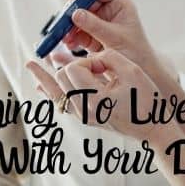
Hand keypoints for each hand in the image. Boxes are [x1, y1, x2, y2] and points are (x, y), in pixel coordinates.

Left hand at [27, 50, 166, 141]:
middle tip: (95, 66)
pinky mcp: (85, 118)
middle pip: (61, 78)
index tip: (103, 64)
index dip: (86, 60)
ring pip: (54, 93)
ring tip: (31, 65)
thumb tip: (91, 58)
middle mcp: (84, 110)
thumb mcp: (132, 70)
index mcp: (94, 99)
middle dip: (73, 65)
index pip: (73, 69)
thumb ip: (108, 57)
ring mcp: (83, 116)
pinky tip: (41, 85)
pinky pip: (61, 104)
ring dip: (45, 77)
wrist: (153, 128)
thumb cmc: (147, 100)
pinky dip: (51, 92)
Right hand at [61, 0, 159, 74]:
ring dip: (69, 26)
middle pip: (85, 2)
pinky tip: (70, 44)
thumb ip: (96, 25)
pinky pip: (77, 32)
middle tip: (62, 21)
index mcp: (119, 4)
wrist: (140, 71)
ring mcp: (99, 23)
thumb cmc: (136, 52)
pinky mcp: (92, 36)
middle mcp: (108, 10)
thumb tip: (76, 14)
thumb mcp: (116, 37)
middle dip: (72, 11)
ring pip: (78, 18)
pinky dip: (71, 37)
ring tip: (66, 37)